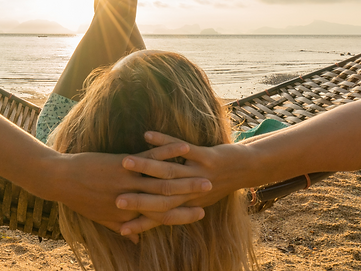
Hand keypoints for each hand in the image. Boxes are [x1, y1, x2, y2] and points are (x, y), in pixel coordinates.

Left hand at [48, 141, 212, 239]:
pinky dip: (168, 151)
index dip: (183, 216)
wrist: (60, 180)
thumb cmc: (80, 199)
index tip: (201, 212)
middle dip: (192, 196)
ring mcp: (129, 181)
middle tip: (212, 191)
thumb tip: (133, 241)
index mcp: (129, 214)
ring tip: (206, 174)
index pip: (162, 217)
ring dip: (187, 177)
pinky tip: (183, 147)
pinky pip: (151, 157)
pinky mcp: (123, 163)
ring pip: (164, 180)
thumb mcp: (102, 218)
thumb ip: (121, 227)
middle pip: (168, 199)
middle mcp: (132, 199)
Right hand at [116, 132, 249, 235]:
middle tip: (114, 198)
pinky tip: (147, 135)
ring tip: (124, 163)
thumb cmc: (216, 185)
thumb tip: (162, 221)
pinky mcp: (206, 157)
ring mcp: (199, 174)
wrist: (246, 169)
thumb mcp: (195, 201)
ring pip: (168, 171)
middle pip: (159, 196)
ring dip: (145, 166)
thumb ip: (174, 210)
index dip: (139, 221)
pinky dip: (164, 142)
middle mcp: (192, 192)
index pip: (159, 216)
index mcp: (187, 204)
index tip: (118, 224)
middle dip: (136, 198)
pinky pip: (182, 148)